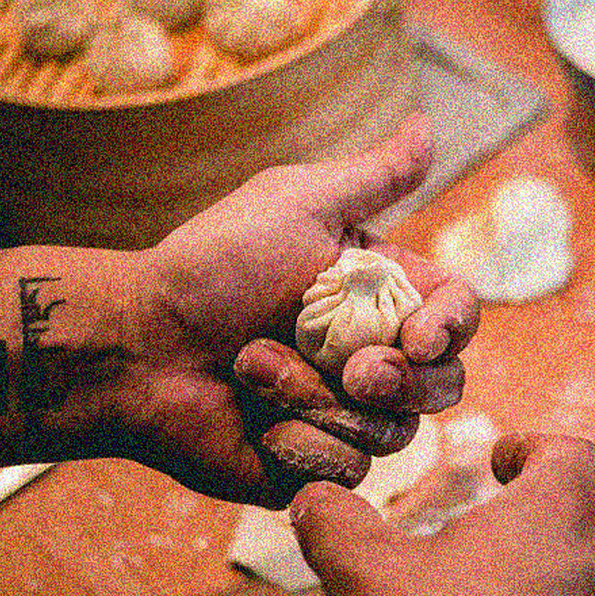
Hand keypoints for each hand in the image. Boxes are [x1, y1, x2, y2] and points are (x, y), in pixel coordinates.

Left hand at [108, 113, 479, 505]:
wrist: (138, 344)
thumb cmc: (210, 267)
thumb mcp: (296, 205)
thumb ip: (373, 176)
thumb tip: (427, 124)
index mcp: (377, 293)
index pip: (456, 317)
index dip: (451, 330)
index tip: (420, 337)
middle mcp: (368, 355)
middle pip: (442, 384)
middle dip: (401, 381)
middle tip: (356, 371)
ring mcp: (341, 415)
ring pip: (394, 433)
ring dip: (320, 399)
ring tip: (256, 369)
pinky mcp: (310, 463)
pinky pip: (347, 470)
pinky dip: (300, 444)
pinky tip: (255, 420)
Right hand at [288, 433, 594, 595]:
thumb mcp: (365, 581)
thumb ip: (338, 525)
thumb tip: (315, 496)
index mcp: (554, 519)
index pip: (573, 454)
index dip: (534, 447)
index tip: (500, 460)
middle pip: (572, 524)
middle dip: (519, 530)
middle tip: (464, 552)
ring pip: (581, 590)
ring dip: (535, 592)